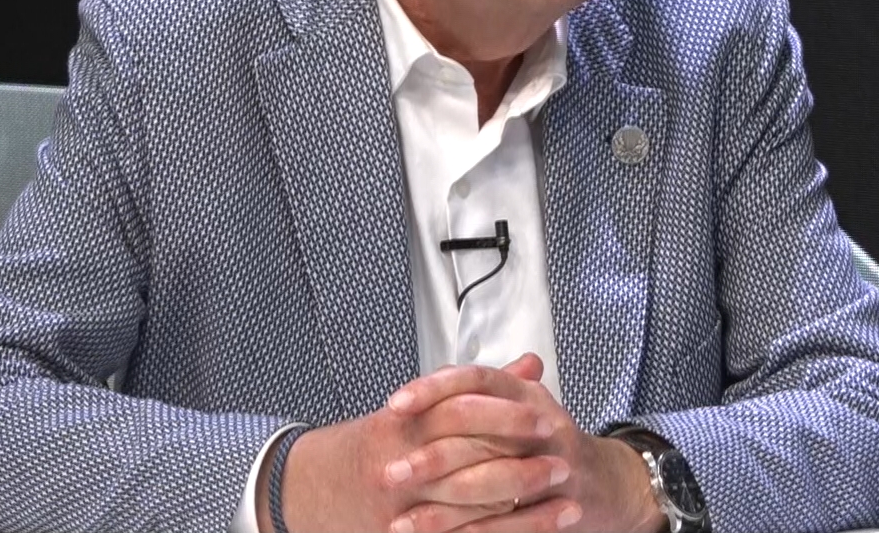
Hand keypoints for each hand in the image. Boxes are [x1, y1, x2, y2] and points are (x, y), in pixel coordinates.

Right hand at [266, 356, 575, 532]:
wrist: (312, 489)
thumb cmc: (377, 444)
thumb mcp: (417, 407)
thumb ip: (476, 386)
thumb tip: (529, 366)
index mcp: (402, 425)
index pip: (461, 413)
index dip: (507, 417)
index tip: (547, 418)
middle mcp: (399, 466)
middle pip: (469, 463)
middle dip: (521, 466)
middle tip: (563, 463)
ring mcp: (401, 508)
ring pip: (470, 510)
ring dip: (524, 512)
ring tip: (566, 505)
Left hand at [382, 353, 663, 532]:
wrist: (606, 483)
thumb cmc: (548, 442)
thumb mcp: (518, 406)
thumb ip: (477, 394)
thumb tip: (423, 382)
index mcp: (524, 393)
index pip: (475, 379)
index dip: (433, 389)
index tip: (395, 404)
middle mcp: (540, 424)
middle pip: (478, 434)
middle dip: (429, 458)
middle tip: (388, 473)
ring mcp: (552, 466)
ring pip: (489, 485)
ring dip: (441, 510)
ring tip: (400, 521)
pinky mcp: (557, 507)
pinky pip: (509, 524)